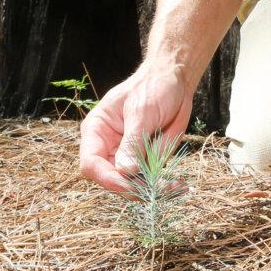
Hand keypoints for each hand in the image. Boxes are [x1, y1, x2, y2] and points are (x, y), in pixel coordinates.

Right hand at [78, 63, 192, 194]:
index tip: (127, 183)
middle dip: (133, 187)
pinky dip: (164, 186)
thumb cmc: (153, 87)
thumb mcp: (141, 112)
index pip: (90, 164)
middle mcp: (108, 148)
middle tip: (156, 188)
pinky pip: (151, 181)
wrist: (175, 81)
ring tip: (176, 187)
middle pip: (112, 180)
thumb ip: (133, 142)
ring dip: (153, 190)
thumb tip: (125, 171)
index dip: (106, 177)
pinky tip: (179, 185)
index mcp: (97, 131)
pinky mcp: (146, 161)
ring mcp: (127, 157)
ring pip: (132, 185)